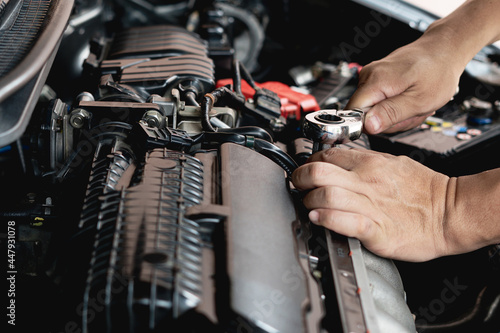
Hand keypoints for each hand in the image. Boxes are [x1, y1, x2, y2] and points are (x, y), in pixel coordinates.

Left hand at [292, 148, 451, 261]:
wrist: (451, 211)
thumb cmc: (424, 190)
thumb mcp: (393, 163)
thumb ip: (364, 163)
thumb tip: (340, 163)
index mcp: (370, 163)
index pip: (327, 154)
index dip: (309, 161)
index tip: (305, 170)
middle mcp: (367, 180)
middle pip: (318, 171)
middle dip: (300, 178)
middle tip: (298, 185)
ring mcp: (371, 204)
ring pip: (326, 194)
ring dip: (309, 200)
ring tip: (309, 205)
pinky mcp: (377, 229)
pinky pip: (344, 221)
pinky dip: (326, 219)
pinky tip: (318, 219)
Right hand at [346, 36, 462, 133]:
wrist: (444, 49)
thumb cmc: (437, 71)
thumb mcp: (419, 100)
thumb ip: (391, 113)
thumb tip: (368, 126)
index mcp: (376, 81)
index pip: (353, 113)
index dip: (370, 125)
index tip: (392, 121)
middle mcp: (368, 76)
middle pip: (364, 115)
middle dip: (388, 121)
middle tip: (411, 111)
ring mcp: (372, 76)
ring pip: (372, 111)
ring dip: (394, 114)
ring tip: (413, 103)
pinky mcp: (377, 78)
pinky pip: (378, 102)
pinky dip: (395, 106)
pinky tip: (408, 98)